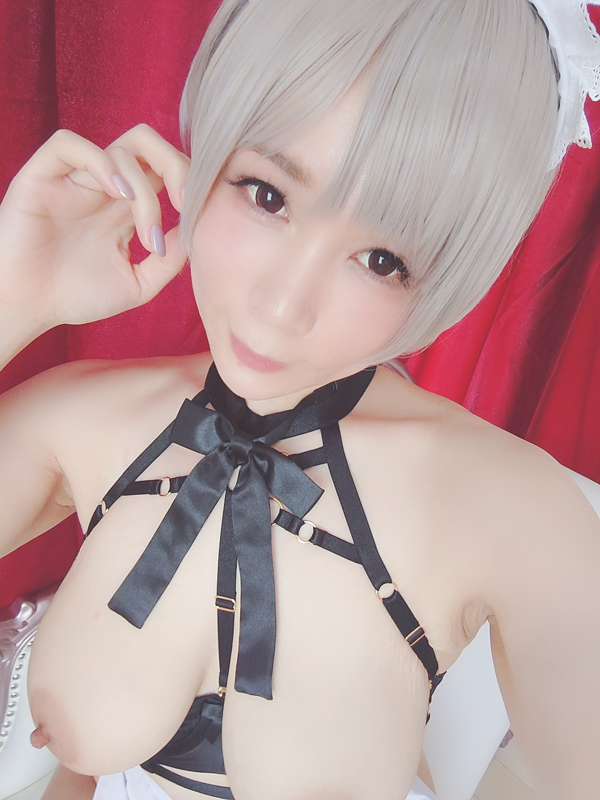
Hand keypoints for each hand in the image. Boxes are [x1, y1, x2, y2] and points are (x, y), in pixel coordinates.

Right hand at [0, 124, 189, 326]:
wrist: (28, 307)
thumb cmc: (75, 296)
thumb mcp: (138, 284)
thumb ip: (169, 262)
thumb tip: (196, 234)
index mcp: (126, 207)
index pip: (165, 171)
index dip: (189, 183)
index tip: (198, 216)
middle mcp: (104, 187)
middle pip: (148, 144)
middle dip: (177, 167)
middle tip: (186, 203)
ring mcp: (75, 179)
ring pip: (121, 149)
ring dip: (144, 191)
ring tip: (145, 235)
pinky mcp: (43, 176)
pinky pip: (70, 144)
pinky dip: (99, 161)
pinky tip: (115, 195)